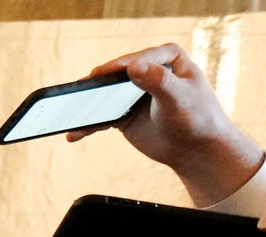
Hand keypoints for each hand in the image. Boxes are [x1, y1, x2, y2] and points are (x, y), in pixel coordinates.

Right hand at [68, 43, 263, 205]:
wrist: (196, 149)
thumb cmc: (197, 119)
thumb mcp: (178, 98)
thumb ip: (157, 81)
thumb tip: (133, 67)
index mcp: (166, 57)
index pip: (136, 60)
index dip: (116, 68)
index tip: (96, 75)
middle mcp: (148, 70)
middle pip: (114, 77)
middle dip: (93, 88)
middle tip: (74, 94)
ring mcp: (133, 92)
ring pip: (104, 97)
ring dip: (85, 107)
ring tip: (68, 115)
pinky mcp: (123, 113)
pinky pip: (101, 117)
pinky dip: (87, 125)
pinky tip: (74, 133)